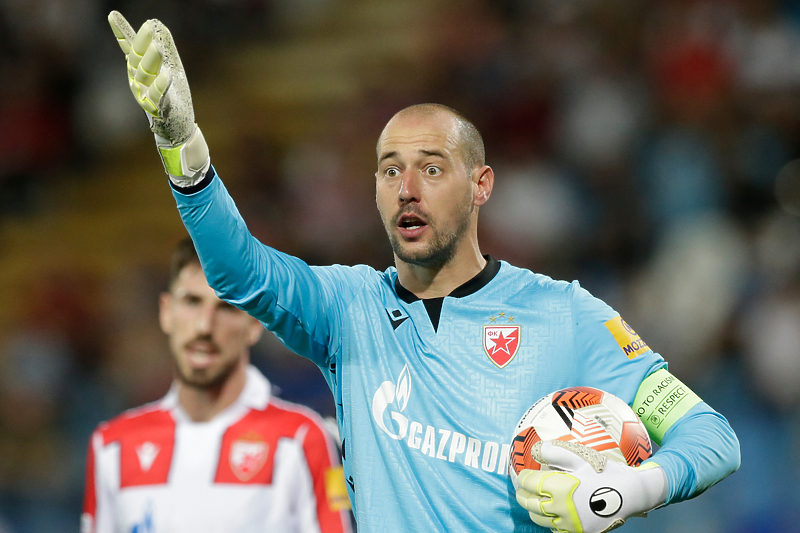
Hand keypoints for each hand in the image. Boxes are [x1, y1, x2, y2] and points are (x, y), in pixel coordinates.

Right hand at [108, 11, 208, 184]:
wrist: (177, 125)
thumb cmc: (171, 93)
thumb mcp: (170, 66)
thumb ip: (163, 45)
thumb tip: (157, 22)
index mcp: (139, 68)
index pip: (129, 47)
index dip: (121, 32)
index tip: (112, 15)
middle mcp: (138, 80)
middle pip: (139, 59)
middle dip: (142, 42)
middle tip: (149, 26)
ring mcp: (146, 94)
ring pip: (146, 76)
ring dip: (152, 61)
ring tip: (158, 48)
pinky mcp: (159, 108)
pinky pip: (158, 96)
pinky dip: (161, 86)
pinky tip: (166, 75)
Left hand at [515, 440, 666, 532]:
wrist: (630, 494)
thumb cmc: (604, 473)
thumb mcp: (579, 457)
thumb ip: (554, 451)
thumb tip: (535, 450)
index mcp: (559, 488)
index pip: (530, 483)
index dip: (523, 477)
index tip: (523, 473)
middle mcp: (561, 509)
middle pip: (530, 503)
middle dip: (522, 494)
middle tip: (522, 488)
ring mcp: (569, 524)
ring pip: (540, 519)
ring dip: (533, 509)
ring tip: (533, 500)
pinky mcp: (579, 532)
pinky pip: (556, 530)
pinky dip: (549, 521)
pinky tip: (552, 513)